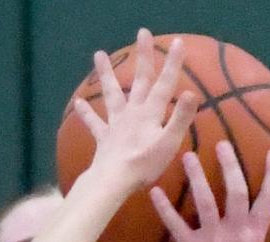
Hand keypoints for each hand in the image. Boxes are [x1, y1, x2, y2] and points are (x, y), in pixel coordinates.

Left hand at [74, 29, 198, 191]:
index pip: (164, 84)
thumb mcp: (169, 142)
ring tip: (98, 54)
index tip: (178, 42)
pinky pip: (94, 123)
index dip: (173, 64)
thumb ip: (180, 118)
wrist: (113, 180)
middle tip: (143, 32)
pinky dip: (86, 114)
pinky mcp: (104, 138)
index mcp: (150, 113)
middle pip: (139, 80)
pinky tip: (78, 103)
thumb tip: (191, 92)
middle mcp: (132, 112)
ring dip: (106, 74)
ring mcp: (116, 124)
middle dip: (143, 56)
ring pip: (111, 94)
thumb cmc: (144, 164)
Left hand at [151, 141, 269, 241]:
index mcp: (255, 236)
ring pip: (206, 201)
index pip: (269, 200)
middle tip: (221, 144)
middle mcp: (236, 233)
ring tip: (187, 156)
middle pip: (236, 191)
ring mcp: (213, 241)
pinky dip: (164, 208)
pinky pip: (176, 224)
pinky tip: (154, 192)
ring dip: (197, 176)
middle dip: (230, 165)